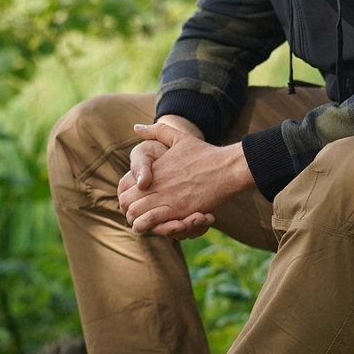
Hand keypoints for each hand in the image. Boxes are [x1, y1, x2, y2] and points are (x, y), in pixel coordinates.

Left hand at [117, 122, 253, 236]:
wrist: (228, 167)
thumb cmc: (205, 153)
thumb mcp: (179, 137)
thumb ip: (157, 131)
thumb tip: (137, 126)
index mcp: (155, 169)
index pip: (126, 187)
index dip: (127, 196)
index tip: (136, 200)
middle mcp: (158, 183)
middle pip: (127, 203)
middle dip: (129, 211)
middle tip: (140, 213)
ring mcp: (168, 198)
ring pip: (136, 216)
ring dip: (139, 221)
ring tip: (148, 222)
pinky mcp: (180, 210)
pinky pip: (154, 223)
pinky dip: (152, 227)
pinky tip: (159, 226)